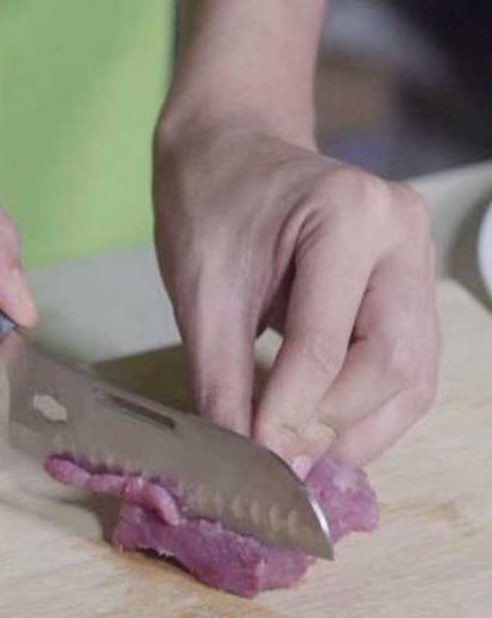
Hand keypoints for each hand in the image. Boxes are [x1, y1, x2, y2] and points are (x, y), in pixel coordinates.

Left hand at [152, 115, 439, 468]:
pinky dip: (367, 413)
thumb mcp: (201, 291)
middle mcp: (403, 236)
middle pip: (390, 364)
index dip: (290, 415)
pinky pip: (406, 369)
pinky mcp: (410, 290)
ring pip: (411, 376)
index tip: (256, 463)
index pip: (326, 344)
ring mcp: (417, 263)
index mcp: (349, 217)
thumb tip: (236, 455)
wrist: (232, 148)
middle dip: (333, 427)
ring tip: (302, 465)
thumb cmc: (210, 202)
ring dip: (358, 432)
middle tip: (281, 469)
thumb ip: (220, 376)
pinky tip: (323, 437)